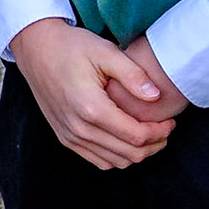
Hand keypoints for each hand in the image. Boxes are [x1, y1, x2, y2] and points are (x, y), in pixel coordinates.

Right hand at [7, 17, 174, 169]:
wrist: (36, 49)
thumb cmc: (71, 46)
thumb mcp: (105, 51)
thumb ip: (133, 74)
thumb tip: (156, 96)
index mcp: (90, 108)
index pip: (135, 136)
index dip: (159, 132)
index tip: (171, 121)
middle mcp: (78, 129)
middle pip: (128, 155)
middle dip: (154, 145)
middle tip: (166, 129)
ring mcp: (69, 136)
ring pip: (114, 162)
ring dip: (137, 153)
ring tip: (150, 134)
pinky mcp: (64, 138)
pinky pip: (96, 160)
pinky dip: (117, 156)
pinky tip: (126, 138)